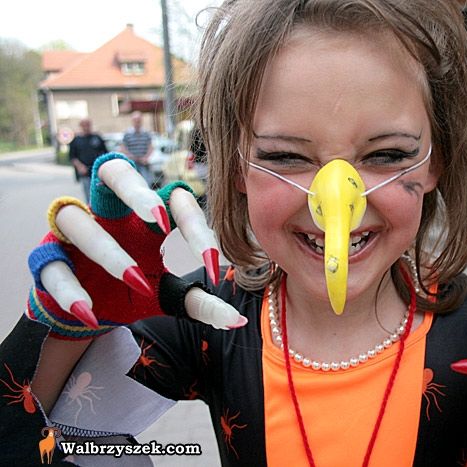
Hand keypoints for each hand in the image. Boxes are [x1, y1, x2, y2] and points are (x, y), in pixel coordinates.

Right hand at [27, 153, 245, 338]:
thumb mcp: (169, 297)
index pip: (173, 199)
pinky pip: (51, 266)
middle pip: (113, 172)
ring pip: (77, 220)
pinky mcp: (46, 260)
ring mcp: (73, 234)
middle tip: (157, 217)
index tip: (211, 264)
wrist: (90, 314)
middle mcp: (109, 215)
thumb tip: (236, 319)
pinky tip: (90, 312)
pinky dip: (70, 290)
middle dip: (134, 188)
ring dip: (107, 250)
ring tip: (136, 281)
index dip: (194, 225)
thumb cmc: (133, 291)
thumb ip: (199, 303)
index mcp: (145, 217)